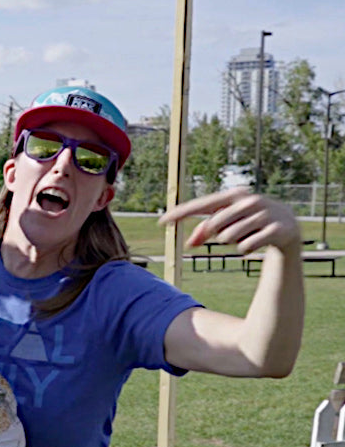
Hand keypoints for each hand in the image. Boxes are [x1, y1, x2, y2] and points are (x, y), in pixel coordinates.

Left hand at [160, 187, 300, 254]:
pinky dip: (245, 250)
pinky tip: (256, 243)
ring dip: (233, 243)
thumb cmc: (248, 223)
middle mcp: (249, 201)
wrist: (286, 227)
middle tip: (232, 233)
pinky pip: (245, 248)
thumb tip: (188, 243)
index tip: (160, 222)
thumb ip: (205, 232)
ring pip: (228, 238)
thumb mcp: (227, 224)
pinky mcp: (276, 229)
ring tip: (246, 236)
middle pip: (213, 225)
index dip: (180, 213)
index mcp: (234, 195)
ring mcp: (264, 214)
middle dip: (216, 235)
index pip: (201, 205)